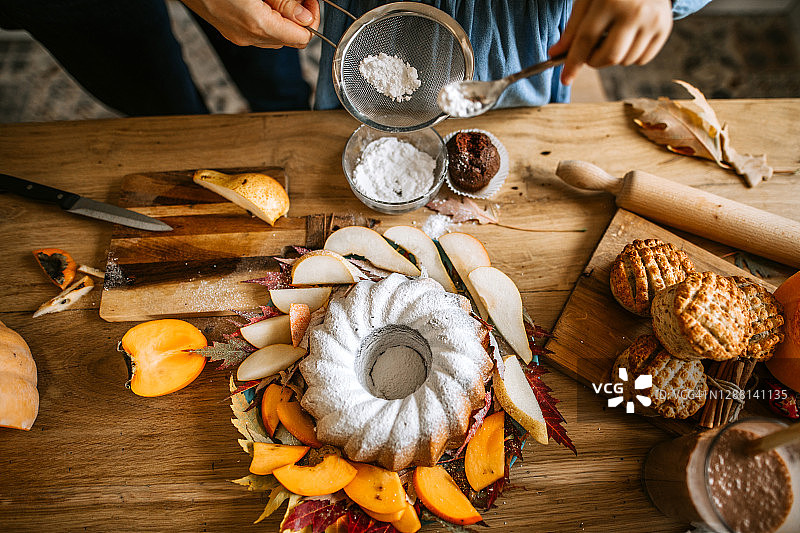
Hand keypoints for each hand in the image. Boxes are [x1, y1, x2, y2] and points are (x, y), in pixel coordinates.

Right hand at [181, 0, 320, 48]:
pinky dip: (266, 18)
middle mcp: (246, 36)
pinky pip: (258, 31)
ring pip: (274, 36)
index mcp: (257, 25)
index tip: (309, 1)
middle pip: (289, 39)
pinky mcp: (228, 30)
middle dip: (297, 18)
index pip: (301, 38)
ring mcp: (236, 35)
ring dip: (282, 18)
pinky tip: (259, 1)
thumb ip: (285, 2)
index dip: (310, 19)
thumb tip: (305, 17)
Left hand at [549, 0, 672, 84]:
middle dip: (593, 61)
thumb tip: (556, 53)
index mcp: (611, 1)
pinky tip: (627, 39)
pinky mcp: (664, 28)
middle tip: (589, 52)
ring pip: (625, 61)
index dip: (573, 62)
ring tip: (611, 37)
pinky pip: (642, 59)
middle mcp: (635, 12)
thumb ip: (573, 26)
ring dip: (612, 58)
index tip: (565, 79)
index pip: (587, 39)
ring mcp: (652, 21)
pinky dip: (629, 56)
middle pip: (609, 56)